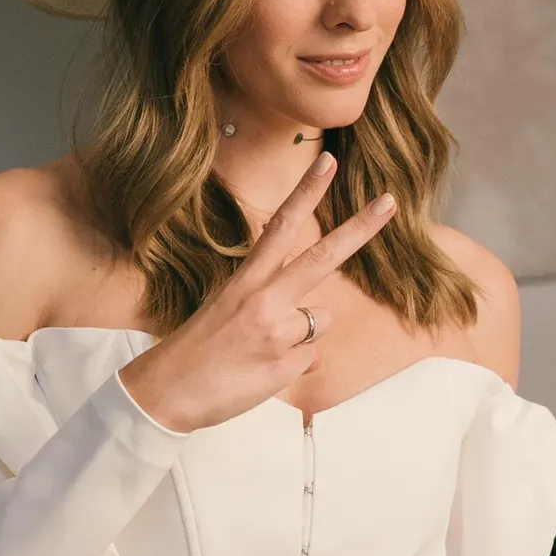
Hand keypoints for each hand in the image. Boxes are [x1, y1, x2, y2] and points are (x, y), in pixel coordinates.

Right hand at [114, 154, 394, 431]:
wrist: (165, 393)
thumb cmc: (198, 350)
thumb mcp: (228, 309)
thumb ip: (274, 304)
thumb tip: (313, 323)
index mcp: (245, 280)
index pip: (281, 226)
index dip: (307, 192)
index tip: (329, 162)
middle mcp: (263, 299)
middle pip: (322, 257)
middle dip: (359, 228)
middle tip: (390, 201)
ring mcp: (276, 333)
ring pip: (320, 320)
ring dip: (302, 336)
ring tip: (259, 351)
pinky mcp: (284, 367)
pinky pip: (311, 358)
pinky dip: (292, 366)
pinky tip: (259, 372)